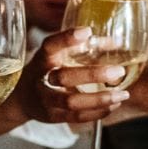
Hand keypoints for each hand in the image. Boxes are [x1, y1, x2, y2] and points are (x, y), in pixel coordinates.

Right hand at [14, 27, 129, 123]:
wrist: (24, 98)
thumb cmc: (48, 70)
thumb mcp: (59, 55)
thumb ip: (86, 47)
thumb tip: (117, 42)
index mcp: (43, 59)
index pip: (50, 46)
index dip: (66, 39)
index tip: (86, 32)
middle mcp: (41, 79)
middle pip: (64, 77)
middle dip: (93, 74)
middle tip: (119, 71)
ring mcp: (46, 100)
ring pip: (72, 102)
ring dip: (100, 99)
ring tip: (123, 94)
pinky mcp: (53, 117)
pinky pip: (77, 117)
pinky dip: (98, 112)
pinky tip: (114, 104)